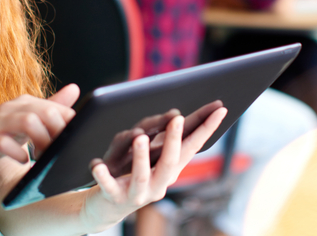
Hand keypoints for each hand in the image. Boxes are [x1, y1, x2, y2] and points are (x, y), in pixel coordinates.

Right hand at [0, 84, 79, 178]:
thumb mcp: (23, 120)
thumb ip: (49, 107)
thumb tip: (75, 89)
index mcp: (22, 103)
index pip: (54, 106)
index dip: (67, 124)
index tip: (71, 140)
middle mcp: (9, 109)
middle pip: (44, 111)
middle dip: (57, 132)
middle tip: (58, 150)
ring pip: (27, 122)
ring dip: (41, 141)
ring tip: (42, 156)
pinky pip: (3, 144)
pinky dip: (18, 153)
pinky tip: (23, 160)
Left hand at [79, 106, 228, 233]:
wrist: (106, 207)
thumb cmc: (131, 174)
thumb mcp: (149, 154)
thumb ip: (162, 138)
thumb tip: (176, 116)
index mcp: (169, 169)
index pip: (191, 147)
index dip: (207, 129)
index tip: (220, 110)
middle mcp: (158, 183)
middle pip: (170, 163)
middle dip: (174, 141)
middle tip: (177, 118)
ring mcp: (137, 193)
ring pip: (142, 176)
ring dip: (141, 156)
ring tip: (140, 137)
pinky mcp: (113, 197)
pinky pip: (108, 186)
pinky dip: (103, 176)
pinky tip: (96, 164)